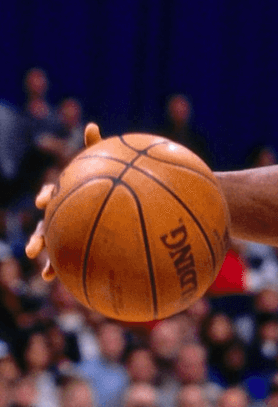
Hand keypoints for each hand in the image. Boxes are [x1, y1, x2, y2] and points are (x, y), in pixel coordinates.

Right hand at [24, 123, 102, 279]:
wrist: (115, 202)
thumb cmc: (105, 179)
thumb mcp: (102, 165)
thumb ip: (95, 148)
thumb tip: (92, 125)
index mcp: (65, 193)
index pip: (51, 192)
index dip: (46, 195)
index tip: (44, 199)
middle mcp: (61, 213)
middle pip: (45, 225)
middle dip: (38, 238)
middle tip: (33, 248)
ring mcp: (66, 230)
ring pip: (54, 247)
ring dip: (49, 261)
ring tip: (46, 274)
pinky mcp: (76, 244)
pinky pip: (70, 259)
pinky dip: (66, 269)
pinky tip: (65, 281)